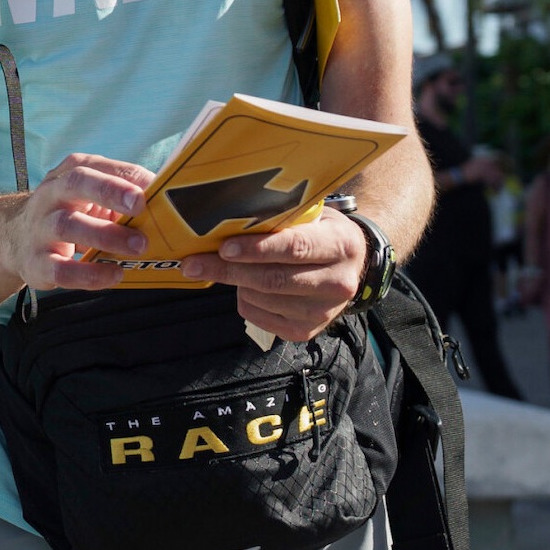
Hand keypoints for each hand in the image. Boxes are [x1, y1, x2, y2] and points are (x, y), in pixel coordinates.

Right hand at [6, 156, 153, 292]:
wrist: (14, 237)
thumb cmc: (70, 211)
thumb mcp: (90, 194)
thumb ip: (123, 193)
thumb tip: (171, 199)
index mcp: (71, 172)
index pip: (100, 166)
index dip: (128, 176)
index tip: (158, 186)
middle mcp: (52, 194)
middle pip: (79, 183)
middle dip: (111, 191)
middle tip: (142, 206)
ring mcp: (41, 228)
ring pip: (69, 226)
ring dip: (106, 236)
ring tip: (138, 246)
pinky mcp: (36, 262)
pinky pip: (61, 269)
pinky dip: (89, 274)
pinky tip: (115, 275)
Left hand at [180, 213, 368, 341]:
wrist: (356, 266)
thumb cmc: (325, 233)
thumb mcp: (316, 217)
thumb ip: (284, 220)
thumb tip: (230, 220)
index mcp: (340, 245)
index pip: (295, 248)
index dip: (256, 249)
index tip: (223, 247)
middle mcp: (337, 283)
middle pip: (273, 279)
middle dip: (228, 270)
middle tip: (193, 263)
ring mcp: (323, 312)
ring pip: (262, 299)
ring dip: (237, 283)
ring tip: (232, 267)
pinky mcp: (306, 331)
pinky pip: (259, 317)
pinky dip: (244, 301)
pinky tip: (248, 287)